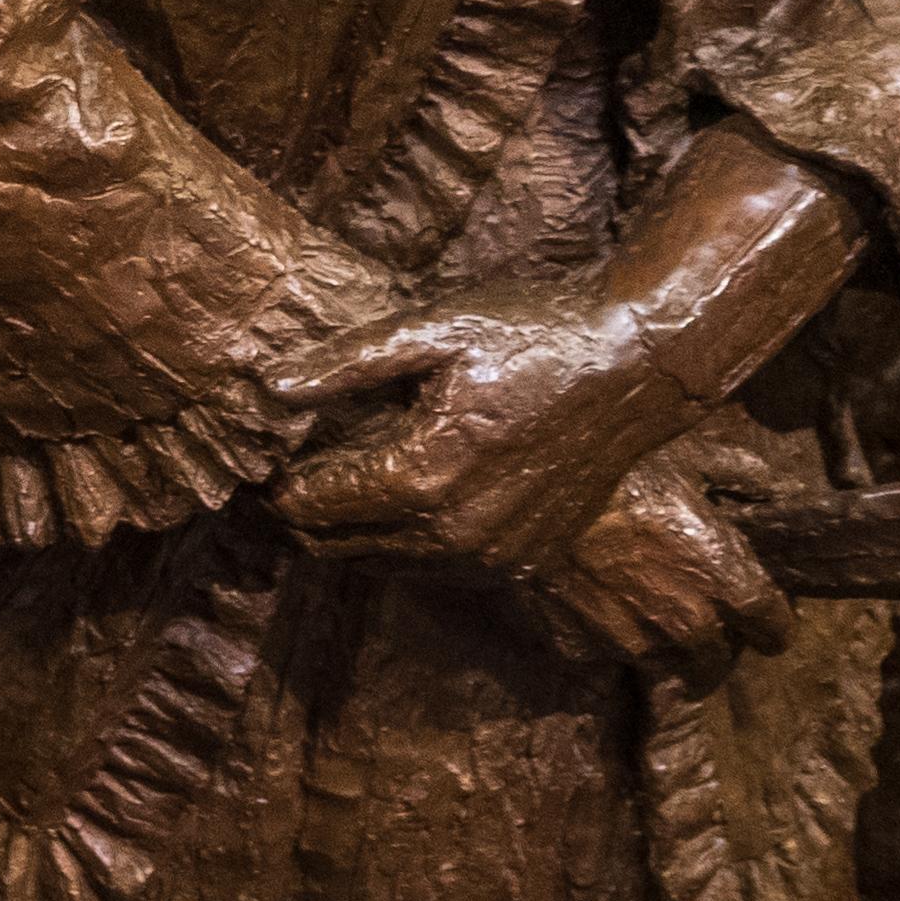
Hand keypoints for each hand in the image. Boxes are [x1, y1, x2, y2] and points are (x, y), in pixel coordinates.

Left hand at [263, 278, 687, 578]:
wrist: (635, 366)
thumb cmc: (532, 335)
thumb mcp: (432, 330)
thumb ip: (346, 364)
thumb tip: (270, 386)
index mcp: (421, 479)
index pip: (312, 506)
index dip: (276, 482)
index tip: (264, 453)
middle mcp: (454, 536)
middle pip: (338, 547)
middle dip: (303, 514)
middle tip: (289, 469)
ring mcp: (495, 557)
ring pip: (386, 566)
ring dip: (352, 533)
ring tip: (338, 480)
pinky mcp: (525, 560)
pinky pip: (439, 570)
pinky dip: (406, 545)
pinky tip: (403, 499)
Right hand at [534, 454, 788, 664]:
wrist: (530, 490)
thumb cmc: (618, 469)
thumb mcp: (688, 459)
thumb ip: (737, 476)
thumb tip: (766, 488)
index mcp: (728, 583)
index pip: (777, 631)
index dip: (770, 619)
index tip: (756, 607)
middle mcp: (690, 627)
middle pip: (721, 660)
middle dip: (715, 638)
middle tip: (695, 605)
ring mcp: (636, 645)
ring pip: (667, 664)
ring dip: (664, 644)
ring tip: (644, 607)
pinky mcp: (586, 651)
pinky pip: (609, 654)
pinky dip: (609, 636)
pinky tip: (595, 600)